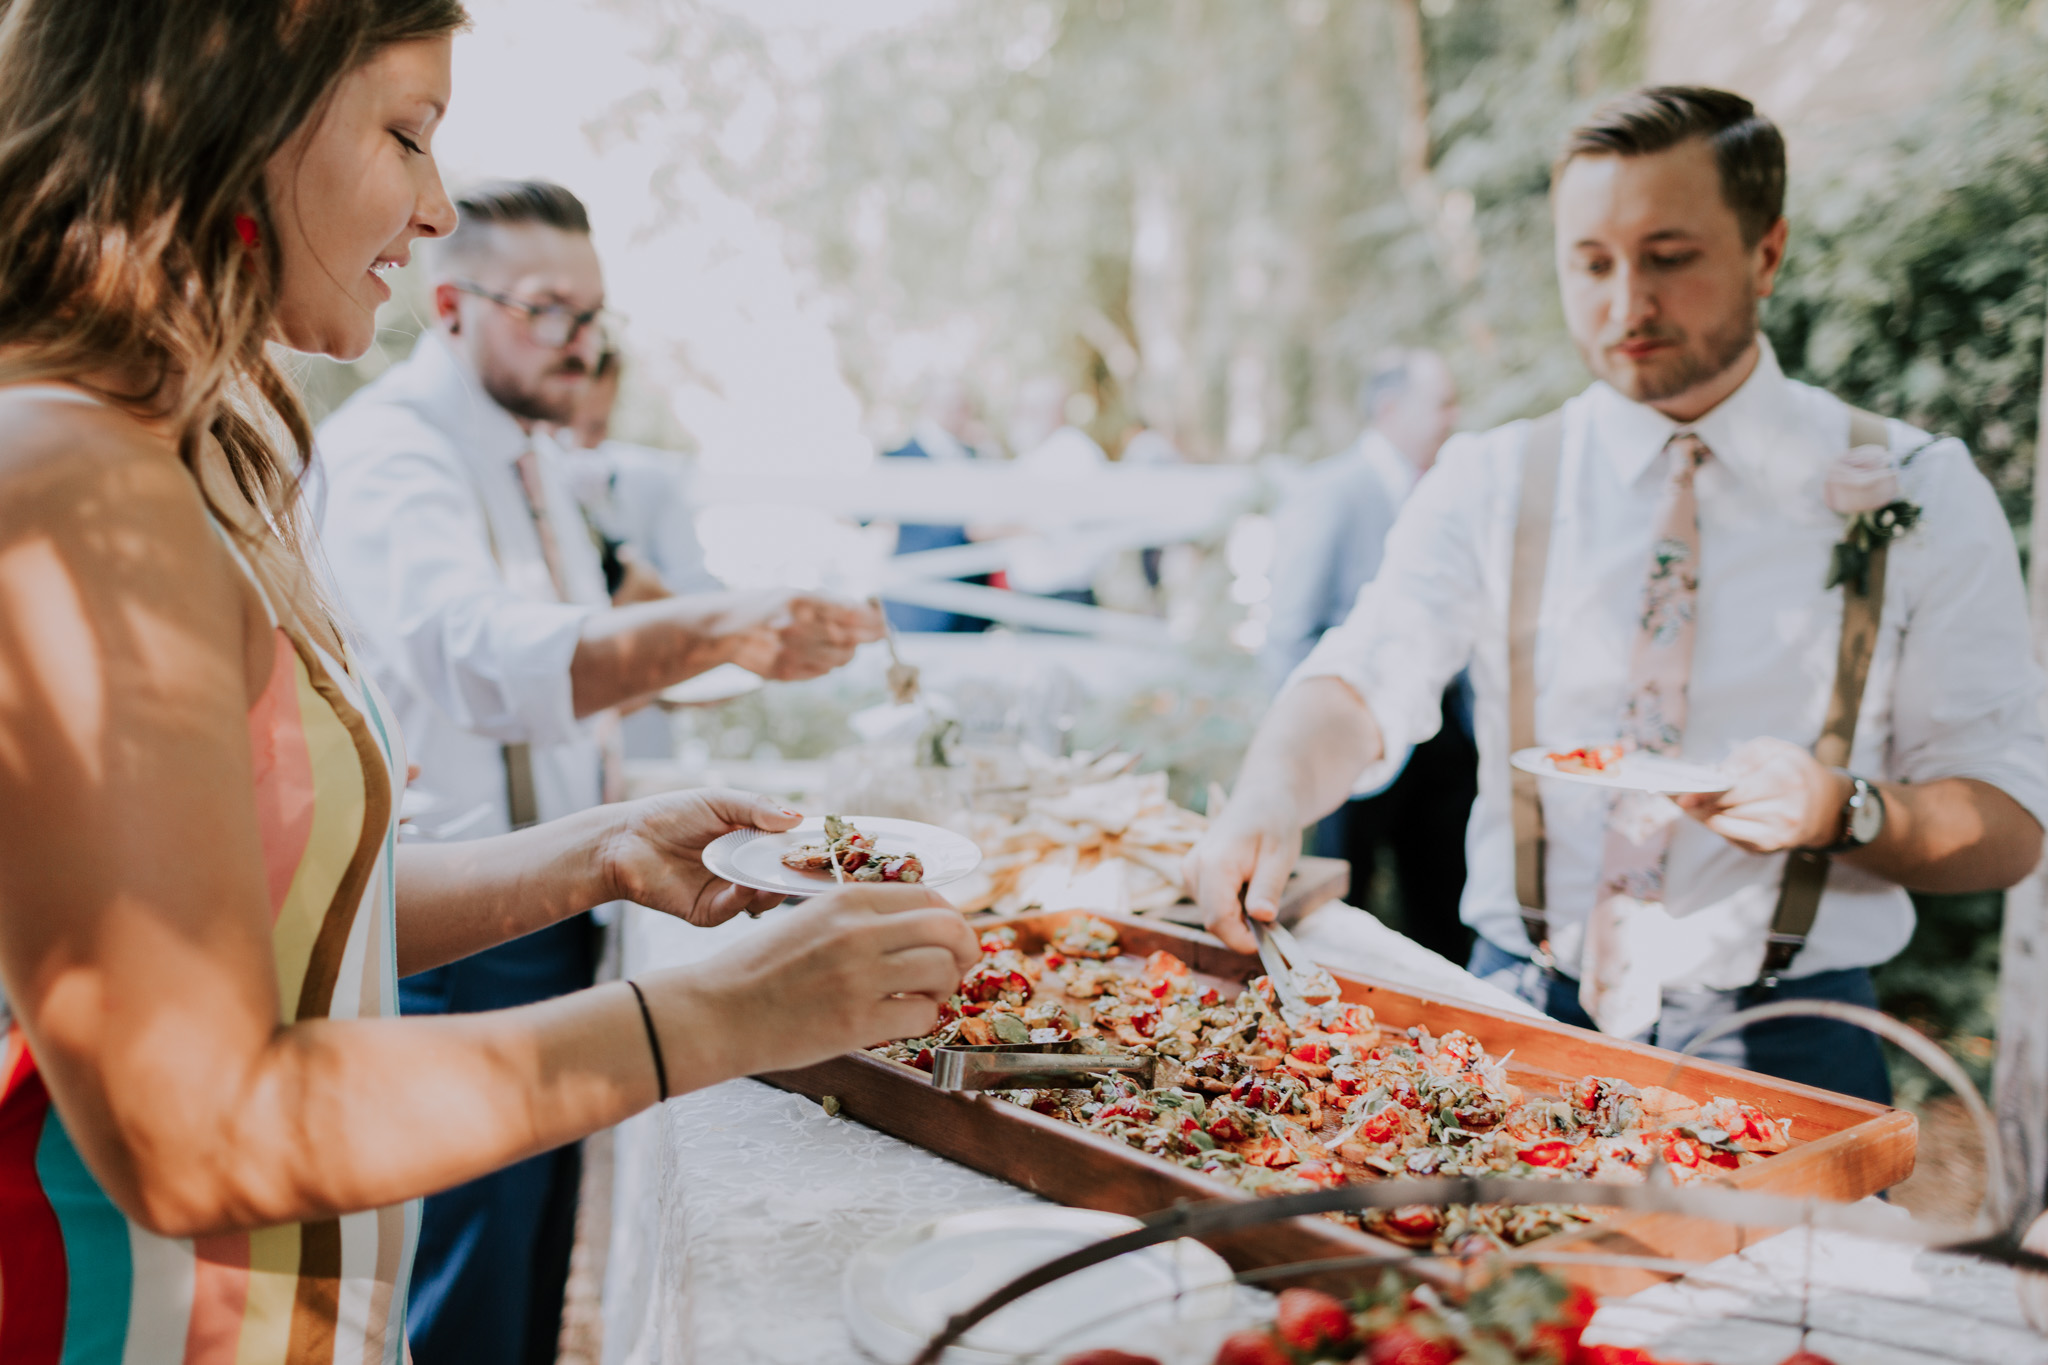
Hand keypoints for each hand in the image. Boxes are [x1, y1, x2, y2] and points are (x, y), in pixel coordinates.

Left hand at [600, 788, 801, 925]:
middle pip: (784, 879)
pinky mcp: (708, 912)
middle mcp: (745, 869)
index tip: (830, 847)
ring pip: (765, 899)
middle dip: (799, 875)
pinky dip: (744, 897)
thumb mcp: (718, 802)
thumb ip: (757, 809)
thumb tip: (798, 819)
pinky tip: (745, 882)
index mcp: (752, 841)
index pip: (790, 848)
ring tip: (775, 874)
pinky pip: (735, 910)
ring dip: (774, 887)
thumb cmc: (670, 815)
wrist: (624, 841)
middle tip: (812, 868)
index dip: (809, 849)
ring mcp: (728, 892)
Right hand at [660, 884, 980, 1079]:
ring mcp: (859, 976)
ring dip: (944, 988)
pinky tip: (901, 1019)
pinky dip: (922, 1019)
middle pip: (949, 929)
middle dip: (964, 950)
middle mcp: (858, 930)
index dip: (951, 921)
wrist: (716, 1011)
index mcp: (847, 900)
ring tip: (924, 997)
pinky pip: (921, 1015)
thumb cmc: (759, 970)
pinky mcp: (856, 1021)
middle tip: (955, 970)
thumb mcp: (810, 920)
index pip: (930, 898)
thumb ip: (860, 918)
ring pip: (943, 970)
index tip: (948, 940)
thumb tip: (918, 926)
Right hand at [718, 593, 883, 681]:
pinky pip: (822, 672)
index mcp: (800, 601)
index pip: (851, 614)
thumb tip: (868, 614)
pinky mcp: (785, 672)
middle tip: (879, 633)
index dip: (873, 620)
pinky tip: (820, 652)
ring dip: (849, 651)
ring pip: (841, 659)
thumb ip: (829, 603)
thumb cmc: (765, 605)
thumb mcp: (795, 592)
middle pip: (850, 639)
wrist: (723, 629)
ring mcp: (790, 653)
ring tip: (845, 642)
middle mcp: (796, 628)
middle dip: (869, 636)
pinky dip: (828, 664)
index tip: (883, 621)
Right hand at [1183, 790, 1302, 953]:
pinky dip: (1231, 906)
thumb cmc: (1273, 822)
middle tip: (1271, 912)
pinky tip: (1247, 886)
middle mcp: (1192, 869)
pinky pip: (1211, 904)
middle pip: (1213, 921)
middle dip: (1243, 928)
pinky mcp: (1192, 874)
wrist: (1261, 798)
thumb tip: (1262, 919)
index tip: (1269, 940)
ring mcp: (1189, 872)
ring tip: (1260, 890)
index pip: (1218, 920)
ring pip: (1212, 915)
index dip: (1242, 939)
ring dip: (1238, 917)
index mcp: (1213, 863)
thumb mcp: (1280, 856)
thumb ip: (1268, 888)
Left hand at [1674, 736, 1850, 853]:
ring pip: (1724, 827)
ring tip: (1685, 801)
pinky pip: (1730, 838)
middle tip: (1672, 793)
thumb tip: (1717, 774)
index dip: (1708, 795)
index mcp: (1787, 782)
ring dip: (1701, 814)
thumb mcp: (1775, 750)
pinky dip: (1715, 824)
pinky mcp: (1767, 849)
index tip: (1682, 796)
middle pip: (1727, 811)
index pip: (1739, 792)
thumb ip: (1745, 758)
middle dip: (1698, 803)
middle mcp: (1785, 813)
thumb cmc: (1793, 770)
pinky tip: (1706, 812)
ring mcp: (1777, 836)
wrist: (1826, 806)